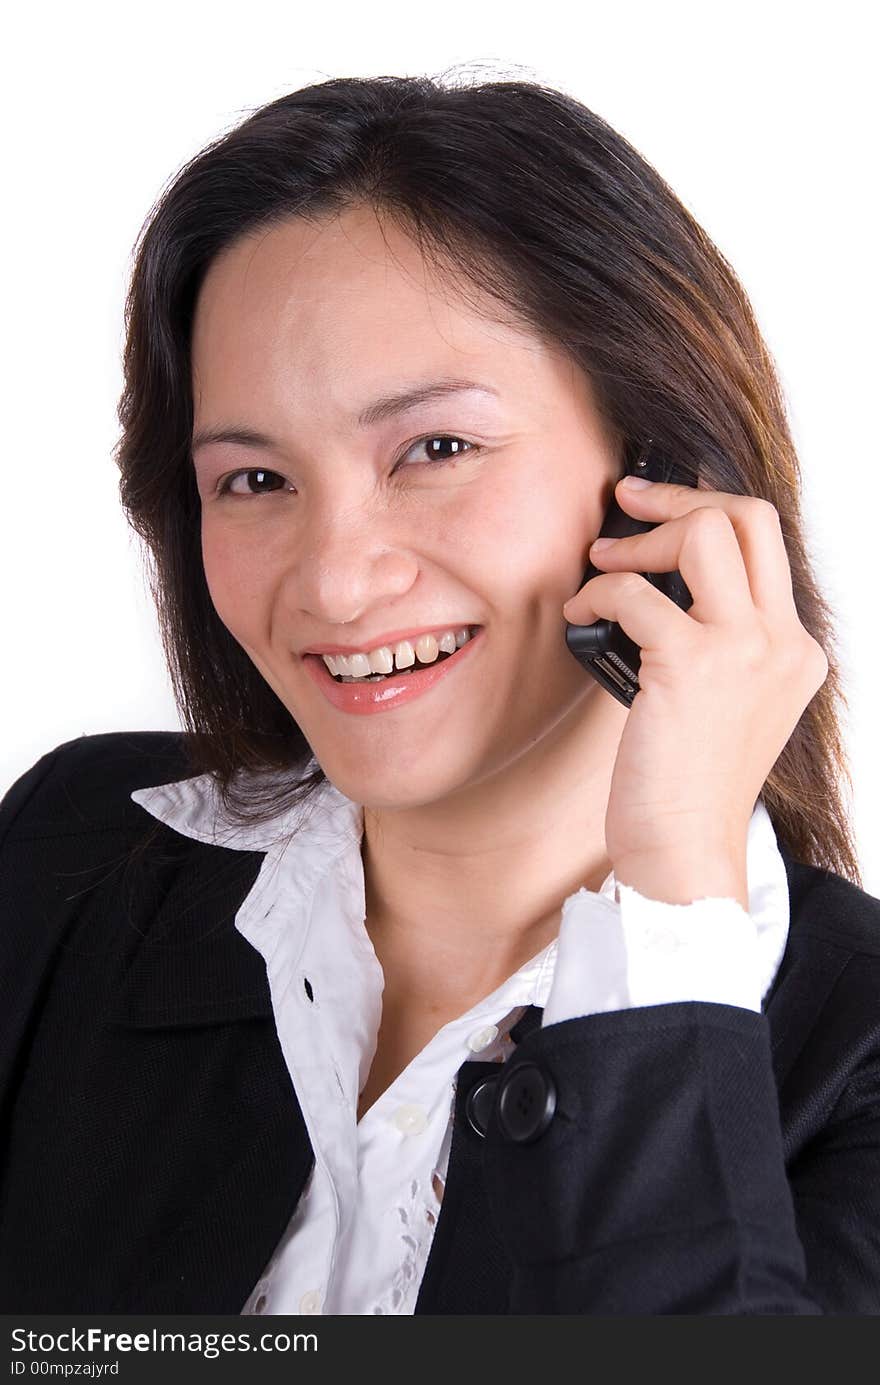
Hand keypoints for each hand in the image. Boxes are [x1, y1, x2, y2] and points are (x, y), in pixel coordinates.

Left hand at [562, 476, 828, 903]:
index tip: (657, 512)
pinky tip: (581, 615)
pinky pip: (634, 592)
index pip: (765, 544)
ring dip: (639, 539)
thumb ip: (716, 644)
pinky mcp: (692, 665)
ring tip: (601, 564)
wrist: (685, 852)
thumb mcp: (726, 705)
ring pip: (706, 533)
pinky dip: (598, 593)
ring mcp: (744, 650)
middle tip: (628, 502)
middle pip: (749, 517)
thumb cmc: (689, 785)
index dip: (707, 512)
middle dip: (681, 496)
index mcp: (795, 650)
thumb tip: (655, 584)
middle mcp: (782, 642)